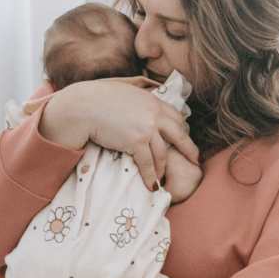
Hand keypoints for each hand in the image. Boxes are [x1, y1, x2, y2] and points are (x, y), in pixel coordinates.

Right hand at [39, 78, 199, 190]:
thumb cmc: (96, 98)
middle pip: (180, 135)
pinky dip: (150, 176)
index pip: (175, 117)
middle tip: (196, 161)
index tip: (185, 138)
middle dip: (190, 150)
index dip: (181, 130)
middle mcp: (155, 113)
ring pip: (163, 154)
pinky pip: (148, 164)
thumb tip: (137, 106)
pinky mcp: (136, 142)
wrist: (82, 105)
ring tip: (162, 179)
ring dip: (163, 169)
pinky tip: (152, 185)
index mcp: (153, 100)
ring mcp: (147, 128)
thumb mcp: (124, 93)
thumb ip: (137, 102)